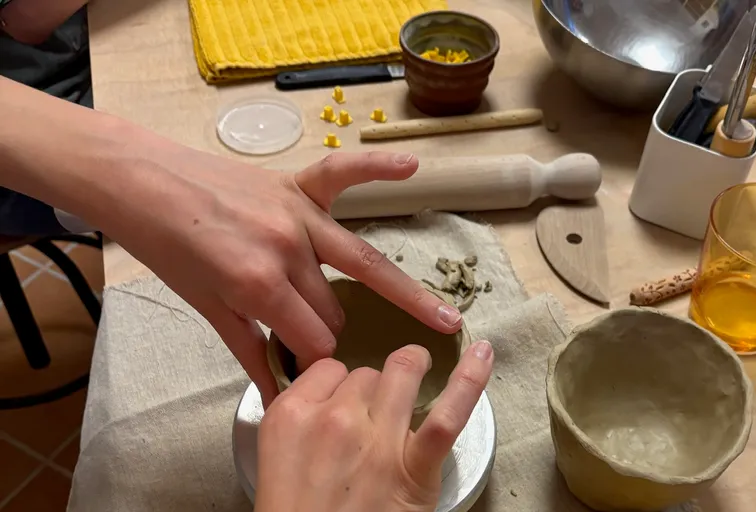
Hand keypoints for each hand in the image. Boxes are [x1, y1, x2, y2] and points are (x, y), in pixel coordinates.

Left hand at [103, 144, 463, 407]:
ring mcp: (298, 213)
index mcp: (258, 285)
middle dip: (331, 334)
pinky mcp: (298, 185)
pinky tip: (412, 169)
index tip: (313, 373)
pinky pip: (346, 174)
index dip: (315, 364)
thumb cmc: (168, 249)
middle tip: (320, 342)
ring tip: (442, 320)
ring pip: (359, 266)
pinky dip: (378, 169)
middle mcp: (287, 249)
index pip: (313, 341)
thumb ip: (250, 350)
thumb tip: (279, 397)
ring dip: (393, 295)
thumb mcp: (206, 308)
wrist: (141, 184)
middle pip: (335, 309)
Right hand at [255, 340, 493, 511]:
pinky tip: (483, 355)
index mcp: (291, 415)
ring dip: (412, 371)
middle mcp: (334, 419)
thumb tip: (329, 395)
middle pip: (365, 372)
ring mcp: (377, 441)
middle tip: (374, 414)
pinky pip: (449, 414)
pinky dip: (470, 380)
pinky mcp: (414, 468)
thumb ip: (301, 420)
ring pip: (402, 373)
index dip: (340, 383)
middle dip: (373, 388)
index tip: (344, 400)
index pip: (328, 368)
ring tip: (419, 370)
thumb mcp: (276, 457)